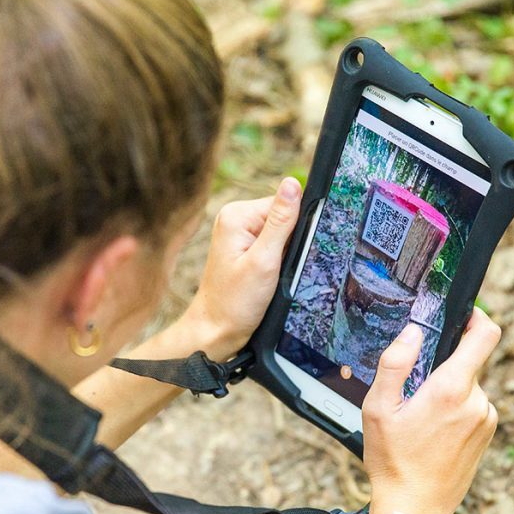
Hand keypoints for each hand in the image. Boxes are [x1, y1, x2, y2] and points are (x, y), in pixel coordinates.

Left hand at [179, 177, 301, 359]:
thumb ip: (281, 221)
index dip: (296, 230)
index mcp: (237, 215)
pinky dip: (279, 262)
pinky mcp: (246, 250)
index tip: (287, 256)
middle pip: (284, 219)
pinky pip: (274, 247)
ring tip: (269, 277)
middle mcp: (236, 220)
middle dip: (290, 245)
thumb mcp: (264, 261)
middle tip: (275, 271)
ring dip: (285, 256)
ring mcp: (240, 235)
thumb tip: (293, 183)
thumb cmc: (236, 302)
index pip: (284, 205)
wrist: (217, 330)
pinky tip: (269, 278)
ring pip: (282, 235)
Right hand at [361, 308, 500, 513]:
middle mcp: (477, 402)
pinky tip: (432, 433)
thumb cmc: (393, 462)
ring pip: (469, 386)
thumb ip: (395, 363)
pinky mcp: (487, 435)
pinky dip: (455, 410)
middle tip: (415, 390)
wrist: (415, 508)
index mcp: (451, 389)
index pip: (486, 335)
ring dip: (449, 391)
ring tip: (421, 419)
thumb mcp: (378, 408)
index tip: (464, 314)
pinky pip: (473, 407)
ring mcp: (486, 420)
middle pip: (469, 363)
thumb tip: (412, 332)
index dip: (477, 317)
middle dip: (444, 367)